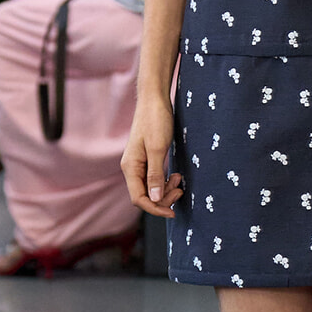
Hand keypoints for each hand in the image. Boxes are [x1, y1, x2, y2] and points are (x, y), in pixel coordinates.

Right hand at [121, 95, 183, 218]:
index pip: (139, 199)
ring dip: (165, 190)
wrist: (154, 100)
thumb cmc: (155, 120)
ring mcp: (139, 164)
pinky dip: (165, 182)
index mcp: (130, 167)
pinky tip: (176, 176)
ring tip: (179, 181)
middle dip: (163, 199)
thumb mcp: (158, 149)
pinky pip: (154, 179)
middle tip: (181, 190)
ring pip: (150, 189)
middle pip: (144, 196)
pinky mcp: (147, 159)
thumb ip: (155, 175)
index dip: (155, 208)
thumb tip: (155, 200)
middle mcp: (132, 168)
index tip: (172, 212)